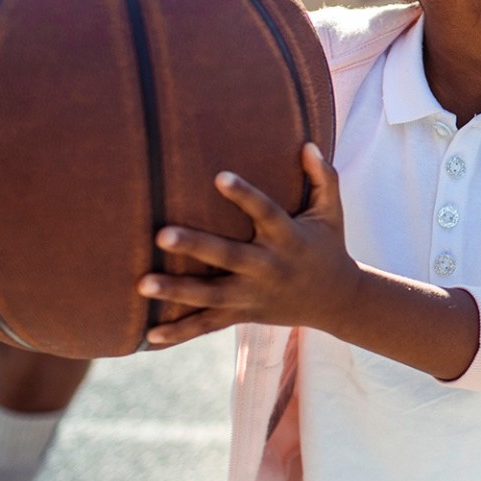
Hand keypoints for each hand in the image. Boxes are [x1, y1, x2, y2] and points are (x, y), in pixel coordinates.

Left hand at [138, 144, 360, 347]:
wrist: (337, 301)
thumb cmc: (328, 246)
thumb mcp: (332, 212)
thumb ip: (323, 178)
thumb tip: (308, 144)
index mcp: (289, 239)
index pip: (265, 213)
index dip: (244, 195)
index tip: (218, 176)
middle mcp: (269, 268)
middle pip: (229, 257)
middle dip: (195, 246)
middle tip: (161, 235)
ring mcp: (254, 295)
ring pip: (211, 295)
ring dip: (177, 291)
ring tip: (143, 284)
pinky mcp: (243, 314)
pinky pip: (208, 325)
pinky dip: (179, 333)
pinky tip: (148, 336)